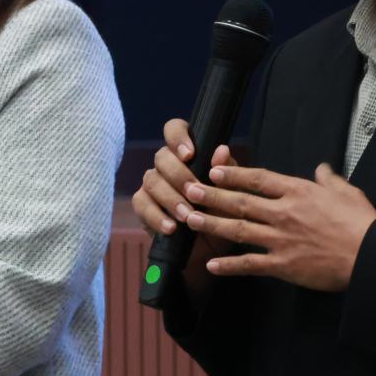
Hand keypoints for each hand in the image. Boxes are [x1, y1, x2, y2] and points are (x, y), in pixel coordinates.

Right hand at [130, 117, 242, 287]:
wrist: (214, 245)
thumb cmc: (225, 212)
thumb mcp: (233, 193)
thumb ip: (228, 171)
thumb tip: (222, 150)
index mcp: (187, 153)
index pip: (174, 130)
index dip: (178, 137)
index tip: (190, 154)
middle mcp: (167, 165)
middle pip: (161, 156)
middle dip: (178, 175)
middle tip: (194, 191)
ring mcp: (153, 184)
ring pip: (151, 180)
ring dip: (171, 198)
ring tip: (187, 216)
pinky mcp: (144, 206)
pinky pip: (142, 204)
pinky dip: (157, 216)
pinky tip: (171, 228)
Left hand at [179, 162, 375, 291]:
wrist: (370, 256)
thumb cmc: (362, 225)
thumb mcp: (348, 192)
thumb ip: (330, 180)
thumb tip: (322, 169)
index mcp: (299, 192)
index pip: (258, 179)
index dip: (234, 173)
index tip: (215, 170)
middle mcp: (284, 212)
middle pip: (241, 201)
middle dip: (212, 195)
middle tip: (190, 190)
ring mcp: (281, 239)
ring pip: (238, 229)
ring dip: (213, 224)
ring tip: (191, 220)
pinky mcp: (283, 265)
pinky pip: (250, 264)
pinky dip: (230, 265)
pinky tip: (213, 264)